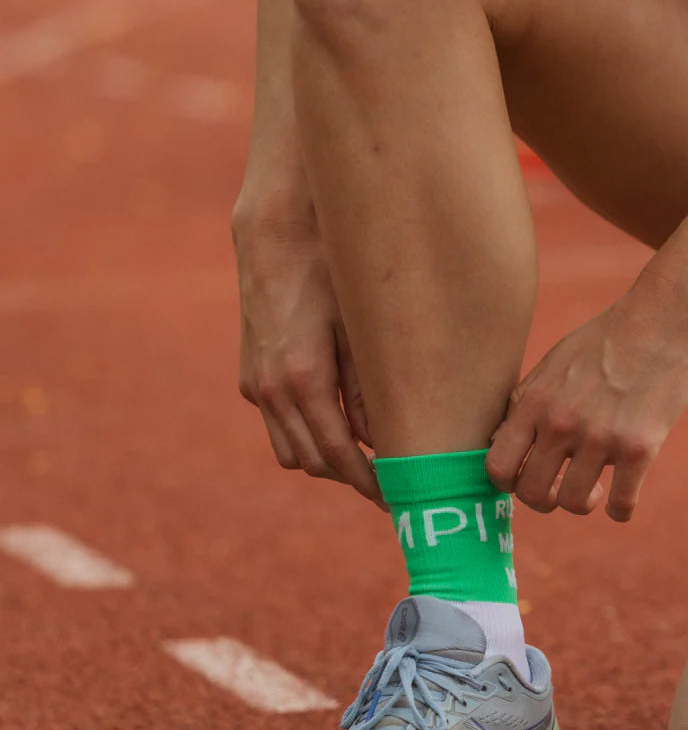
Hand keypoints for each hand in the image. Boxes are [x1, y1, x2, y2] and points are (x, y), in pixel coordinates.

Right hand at [233, 206, 384, 509]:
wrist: (275, 232)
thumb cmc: (331, 272)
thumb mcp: (362, 329)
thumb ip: (370, 389)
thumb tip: (384, 439)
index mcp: (303, 379)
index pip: (339, 455)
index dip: (369, 483)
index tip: (397, 498)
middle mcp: (270, 389)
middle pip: (313, 462)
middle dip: (352, 478)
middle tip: (392, 483)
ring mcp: (254, 385)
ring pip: (290, 451)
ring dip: (326, 460)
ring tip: (369, 459)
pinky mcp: (248, 376)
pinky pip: (278, 425)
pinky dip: (306, 435)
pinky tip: (339, 424)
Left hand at [485, 297, 687, 521]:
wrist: (666, 319)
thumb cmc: (608, 339)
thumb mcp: (554, 362)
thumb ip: (526, 402)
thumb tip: (500, 442)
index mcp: (535, 402)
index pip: (497, 466)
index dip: (508, 482)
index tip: (527, 476)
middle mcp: (561, 423)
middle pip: (531, 494)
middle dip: (544, 499)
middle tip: (561, 487)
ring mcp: (601, 438)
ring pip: (573, 504)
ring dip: (582, 504)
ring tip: (594, 489)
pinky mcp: (640, 448)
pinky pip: (621, 505)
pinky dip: (620, 510)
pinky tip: (622, 498)